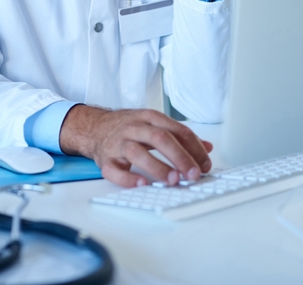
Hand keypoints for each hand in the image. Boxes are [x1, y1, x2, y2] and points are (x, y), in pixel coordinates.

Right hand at [59, 105, 213, 187]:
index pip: (177, 130)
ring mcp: (118, 143)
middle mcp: (134, 128)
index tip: (205, 164)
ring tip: (173, 180)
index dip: (194, 148)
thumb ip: (180, 135)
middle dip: (179, 157)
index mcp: (149, 118)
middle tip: (193, 174)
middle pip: (159, 138)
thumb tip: (207, 147)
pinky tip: (142, 184)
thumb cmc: (128, 128)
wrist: (94, 128)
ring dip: (158, 167)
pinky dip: (128, 178)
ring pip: (138, 153)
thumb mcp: (154, 125)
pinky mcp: (105, 160)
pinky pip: (115, 170)